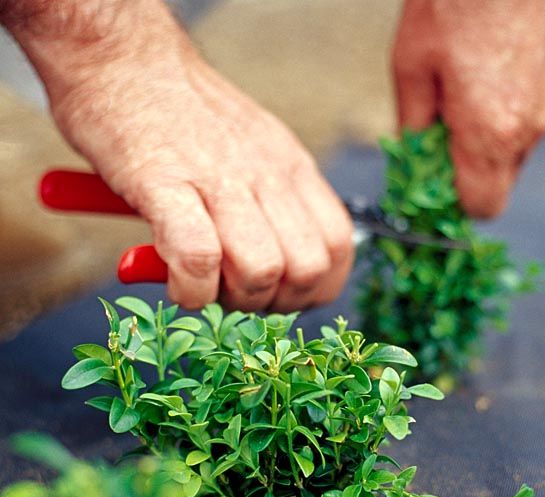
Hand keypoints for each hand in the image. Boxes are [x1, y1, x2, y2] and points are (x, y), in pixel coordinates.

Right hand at [9, 0, 352, 310]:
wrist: (119, 57)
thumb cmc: (178, 116)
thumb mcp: (244, 154)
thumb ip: (260, 213)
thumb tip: (261, 282)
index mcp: (291, 167)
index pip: (339, 247)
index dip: (314, 290)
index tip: (278, 295)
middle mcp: (267, 173)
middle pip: (307, 269)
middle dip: (273, 303)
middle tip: (233, 294)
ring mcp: (219, 178)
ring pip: (262, 270)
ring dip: (231, 299)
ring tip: (201, 285)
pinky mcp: (165, 184)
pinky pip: (199, 260)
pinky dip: (189, 289)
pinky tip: (173, 280)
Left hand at [392, 0, 544, 216]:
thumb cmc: (455, 0)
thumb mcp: (412, 64)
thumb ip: (413, 125)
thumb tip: (411, 160)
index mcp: (489, 131)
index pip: (481, 206)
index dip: (455, 203)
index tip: (434, 185)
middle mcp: (529, 127)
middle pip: (499, 182)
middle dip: (468, 170)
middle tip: (442, 134)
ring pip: (515, 150)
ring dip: (487, 137)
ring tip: (464, 90)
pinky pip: (530, 118)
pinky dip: (506, 110)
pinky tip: (487, 74)